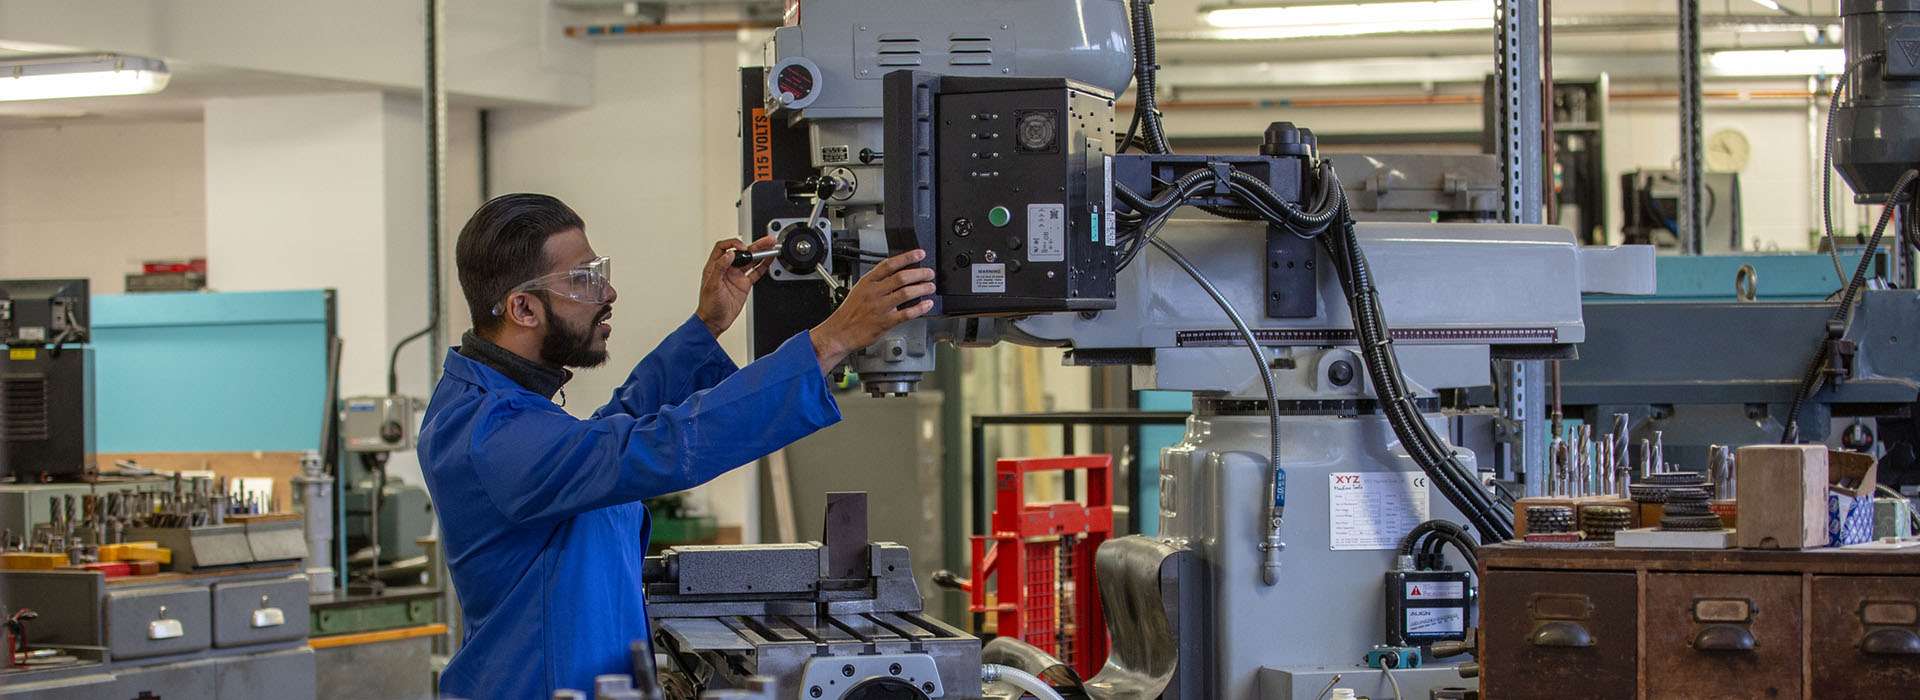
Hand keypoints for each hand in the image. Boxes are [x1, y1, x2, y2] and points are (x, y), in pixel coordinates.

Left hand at [695, 236, 776, 336]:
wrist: (714, 321)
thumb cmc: (708, 305)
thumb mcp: (711, 285)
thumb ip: (719, 268)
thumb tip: (729, 254)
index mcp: (715, 266)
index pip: (724, 247)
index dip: (734, 244)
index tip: (742, 248)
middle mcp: (727, 269)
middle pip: (742, 252)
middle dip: (754, 245)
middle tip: (766, 241)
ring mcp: (737, 276)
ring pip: (751, 261)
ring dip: (761, 253)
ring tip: (771, 247)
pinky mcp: (744, 284)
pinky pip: (755, 272)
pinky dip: (763, 266)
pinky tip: (769, 260)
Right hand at [810, 250, 934, 371]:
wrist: (839, 332)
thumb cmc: (849, 313)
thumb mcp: (859, 290)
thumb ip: (876, 282)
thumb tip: (897, 274)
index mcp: (867, 282)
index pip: (889, 264)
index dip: (907, 257)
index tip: (919, 254)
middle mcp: (874, 292)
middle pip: (901, 278)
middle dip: (919, 273)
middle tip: (929, 273)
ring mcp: (880, 307)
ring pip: (906, 293)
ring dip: (922, 289)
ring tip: (930, 287)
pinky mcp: (885, 322)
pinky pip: (906, 314)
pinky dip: (919, 308)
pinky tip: (926, 305)